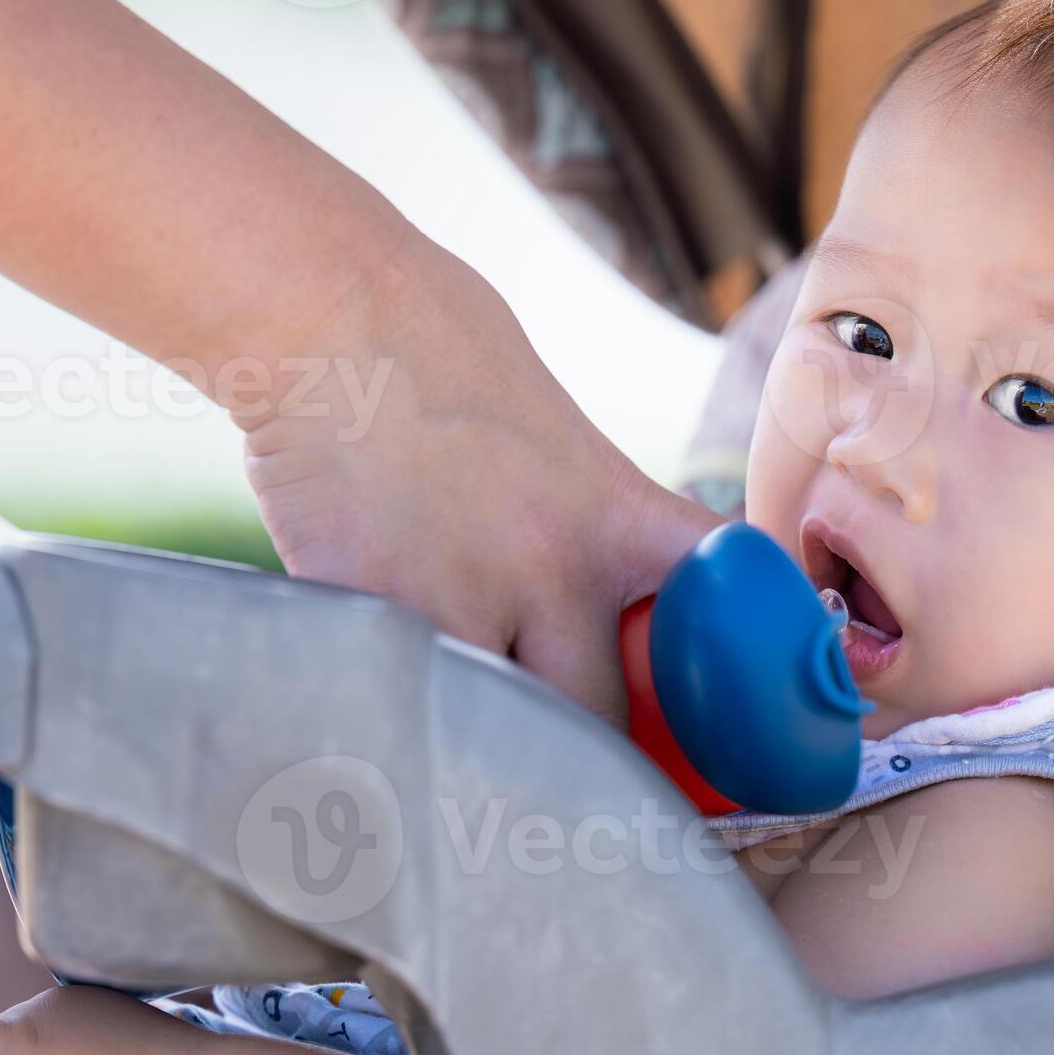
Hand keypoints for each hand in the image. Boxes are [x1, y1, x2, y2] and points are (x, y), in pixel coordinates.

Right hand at [241, 245, 720, 724]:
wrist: (328, 313)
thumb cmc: (436, 346)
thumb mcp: (554, 434)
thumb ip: (586, 525)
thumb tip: (598, 602)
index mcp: (617, 518)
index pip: (714, 623)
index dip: (725, 675)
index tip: (713, 711)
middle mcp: (553, 574)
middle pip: (597, 725)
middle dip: (571, 741)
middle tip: (548, 739)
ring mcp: (459, 604)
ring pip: (492, 732)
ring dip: (474, 730)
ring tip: (453, 711)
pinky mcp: (373, 618)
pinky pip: (400, 698)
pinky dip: (393, 697)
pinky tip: (378, 664)